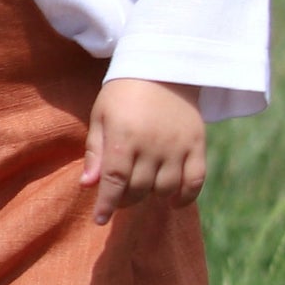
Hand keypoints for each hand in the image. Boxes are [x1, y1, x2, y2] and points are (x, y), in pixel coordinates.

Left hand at [80, 79, 204, 222]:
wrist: (163, 65)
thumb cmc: (123, 92)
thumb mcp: (101, 116)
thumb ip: (95, 151)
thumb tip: (87, 185)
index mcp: (124, 137)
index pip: (114, 181)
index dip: (106, 204)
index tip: (100, 219)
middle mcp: (152, 145)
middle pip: (138, 189)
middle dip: (125, 200)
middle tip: (119, 195)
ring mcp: (177, 146)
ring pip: (165, 189)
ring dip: (151, 196)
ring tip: (143, 189)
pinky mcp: (197, 144)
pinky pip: (195, 180)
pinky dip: (186, 197)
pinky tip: (173, 202)